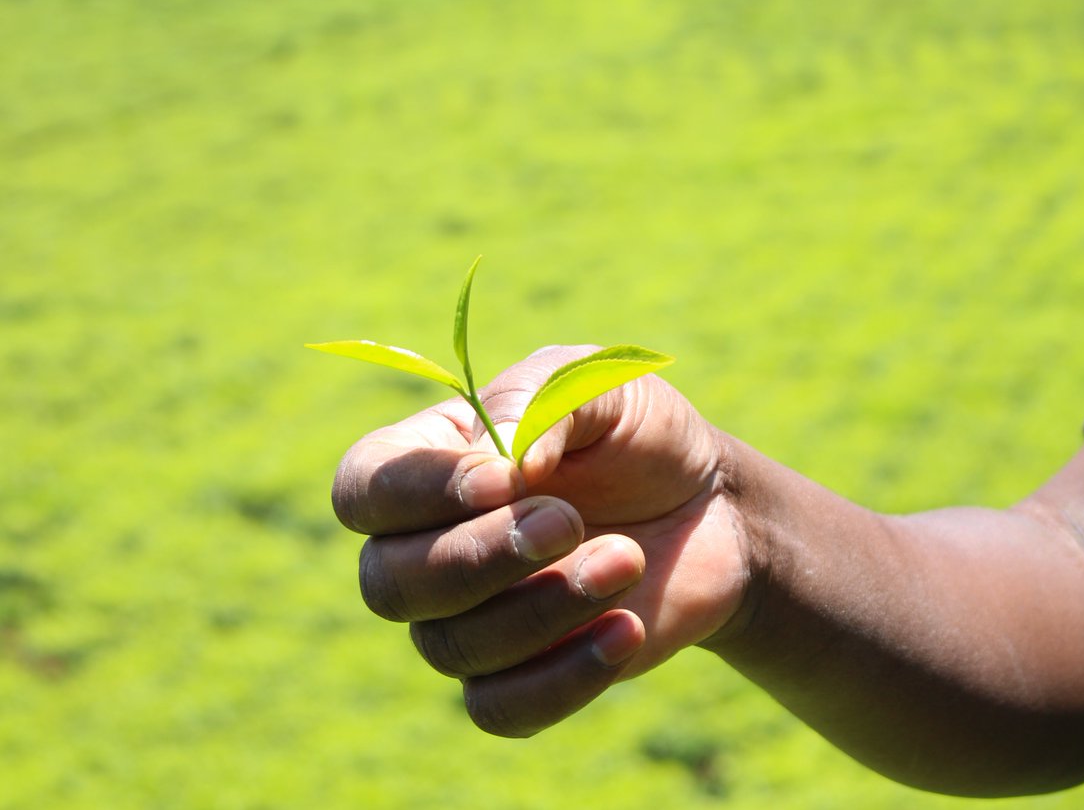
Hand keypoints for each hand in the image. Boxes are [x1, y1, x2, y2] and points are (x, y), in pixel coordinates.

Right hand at [331, 345, 748, 735]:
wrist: (710, 509)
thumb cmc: (639, 436)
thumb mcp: (598, 385)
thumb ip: (539, 402)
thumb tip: (505, 464)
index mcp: (430, 465)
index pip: (363, 489)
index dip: (416, 492)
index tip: (502, 479)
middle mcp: (428, 547)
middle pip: (389, 582)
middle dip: (481, 556)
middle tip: (570, 520)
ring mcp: (468, 619)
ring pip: (449, 646)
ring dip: (542, 607)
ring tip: (627, 558)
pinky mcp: (519, 677)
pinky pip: (499, 708)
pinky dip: (563, 676)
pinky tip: (627, 630)